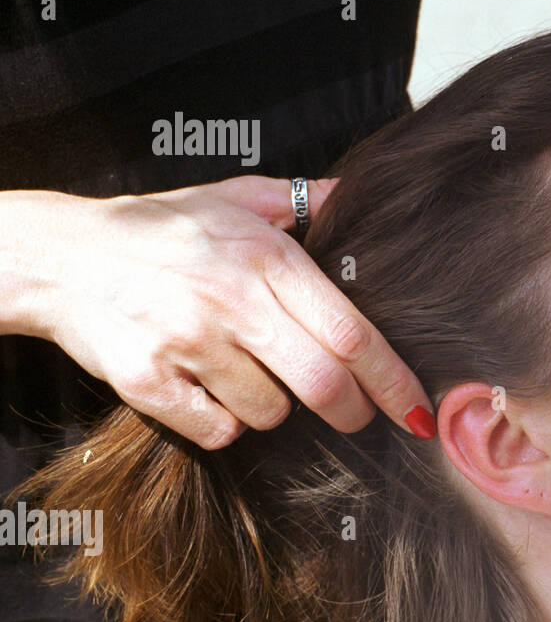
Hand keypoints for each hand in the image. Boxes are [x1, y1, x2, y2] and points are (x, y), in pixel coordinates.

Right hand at [39, 176, 436, 449]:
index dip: (394, 380)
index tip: (419, 410)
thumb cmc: (159, 228)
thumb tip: (354, 192)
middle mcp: (232, 302)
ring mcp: (188, 345)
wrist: (59, 256)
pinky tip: (210, 387)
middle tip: (354, 412)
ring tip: (252, 371)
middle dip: (353, 410)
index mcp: (265, 257)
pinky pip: (218, 429)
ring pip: (271, 412)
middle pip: (324, 384)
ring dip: (277, 407)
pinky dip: (226, 420)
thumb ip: (299, 201)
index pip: (351, 332)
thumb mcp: (232, 198)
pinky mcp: (148, 383)